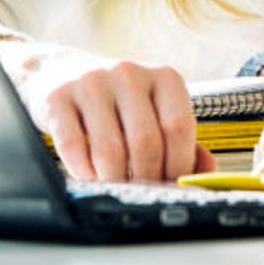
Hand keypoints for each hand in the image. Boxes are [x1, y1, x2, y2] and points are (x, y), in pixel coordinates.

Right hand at [22, 51, 215, 182]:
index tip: (171, 187)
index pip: (179, 127)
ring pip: (110, 150)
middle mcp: (129, 73)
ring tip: (114, 187)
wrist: (59, 71)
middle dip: (145, 178)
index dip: (179, 165)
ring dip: (113, 180)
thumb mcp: (154, 109)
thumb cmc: (117, 100)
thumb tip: (206, 172)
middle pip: (146, 142)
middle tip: (140, 193)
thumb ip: (181, 139)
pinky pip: (73, 147)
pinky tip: (88, 174)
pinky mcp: (57, 97)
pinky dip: (84, 172)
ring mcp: (91, 82)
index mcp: (163, 76)